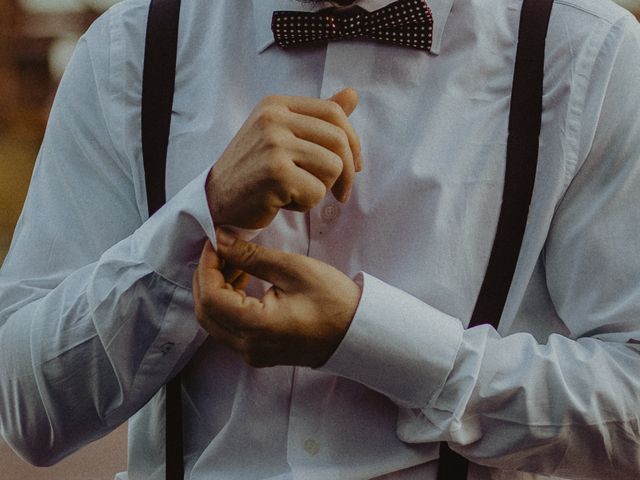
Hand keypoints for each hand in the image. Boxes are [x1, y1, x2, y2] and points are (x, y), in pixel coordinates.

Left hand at [192, 229, 361, 367]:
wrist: (357, 332)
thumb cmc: (334, 301)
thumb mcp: (293, 270)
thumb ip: (252, 256)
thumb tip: (222, 239)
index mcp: (257, 327)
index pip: (211, 298)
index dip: (207, 267)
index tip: (215, 243)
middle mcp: (248, 346)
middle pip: (206, 312)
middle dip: (207, 276)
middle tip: (221, 249)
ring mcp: (252, 353)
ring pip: (214, 321)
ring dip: (216, 289)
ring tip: (235, 261)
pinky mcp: (257, 352)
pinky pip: (228, 328)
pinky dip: (227, 302)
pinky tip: (242, 280)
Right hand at [206, 88, 361, 228]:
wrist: (216, 200)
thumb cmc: (253, 170)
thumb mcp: (281, 135)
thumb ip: (316, 118)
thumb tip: (353, 94)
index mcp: (276, 105)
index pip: (334, 113)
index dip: (352, 142)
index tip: (353, 166)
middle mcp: (273, 119)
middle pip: (338, 140)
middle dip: (347, 171)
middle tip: (341, 193)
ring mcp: (273, 144)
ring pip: (333, 167)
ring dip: (322, 188)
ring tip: (298, 193)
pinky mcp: (276, 173)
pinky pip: (317, 191)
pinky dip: (307, 204)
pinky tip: (284, 203)